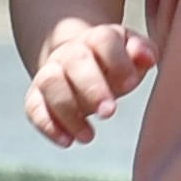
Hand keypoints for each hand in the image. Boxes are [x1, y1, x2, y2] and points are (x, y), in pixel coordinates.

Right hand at [28, 20, 156, 146]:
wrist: (78, 61)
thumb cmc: (115, 63)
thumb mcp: (133, 54)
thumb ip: (143, 52)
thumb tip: (147, 58)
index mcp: (98, 38)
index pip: (104, 40)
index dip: (117, 61)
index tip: (131, 84)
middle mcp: (69, 52)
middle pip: (75, 60)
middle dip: (92, 87)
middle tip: (109, 112)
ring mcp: (50, 72)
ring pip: (50, 83)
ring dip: (67, 110)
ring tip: (88, 137)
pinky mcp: (36, 95)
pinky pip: (33, 107)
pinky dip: (48, 125)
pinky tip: (67, 142)